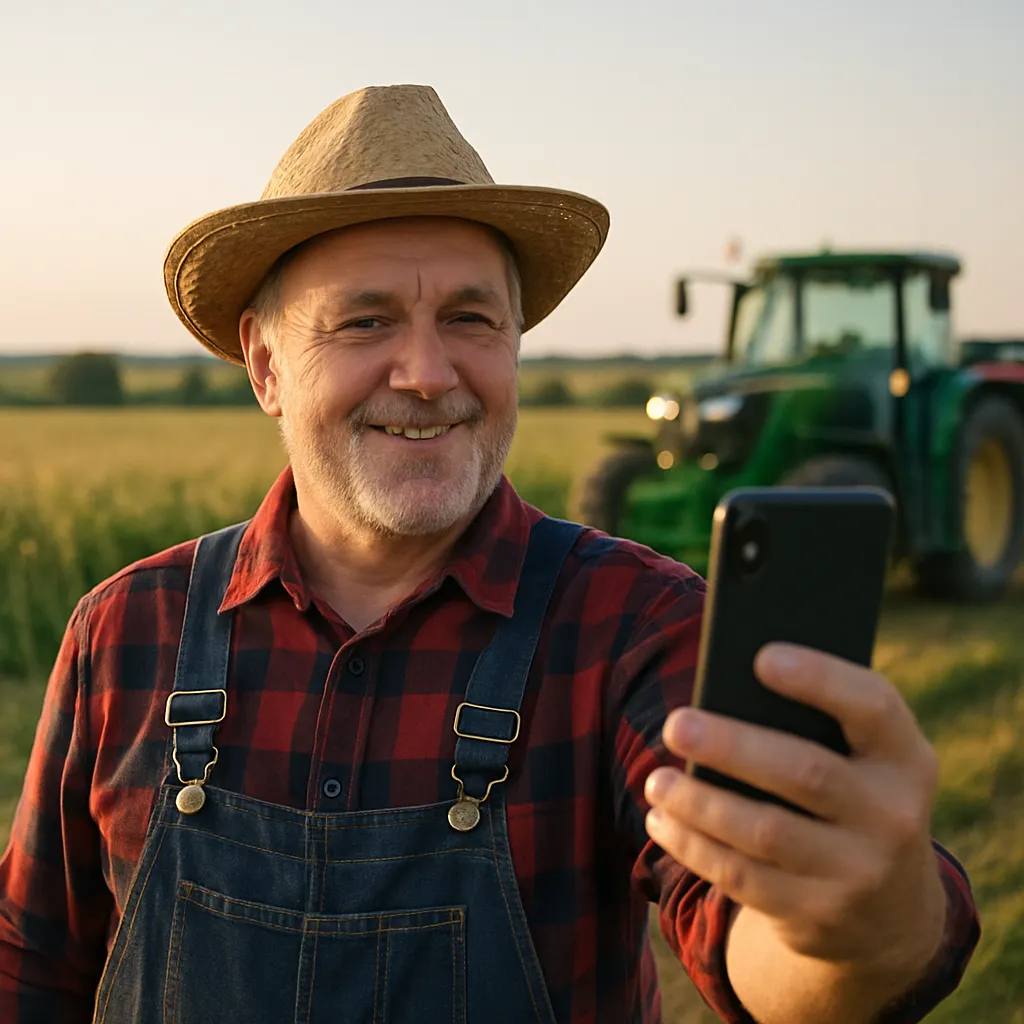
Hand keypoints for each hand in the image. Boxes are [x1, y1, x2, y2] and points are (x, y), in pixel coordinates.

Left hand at [644, 642, 947, 969]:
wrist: (889, 913)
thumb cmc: (850, 797)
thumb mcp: (862, 761)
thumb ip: (817, 724)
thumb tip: (725, 686)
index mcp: (906, 758)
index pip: (874, 707)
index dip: (820, 678)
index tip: (761, 657)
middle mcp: (894, 816)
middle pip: (806, 773)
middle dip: (733, 747)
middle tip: (675, 724)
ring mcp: (860, 874)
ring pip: (765, 833)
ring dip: (700, 803)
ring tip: (657, 780)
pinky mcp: (818, 916)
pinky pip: (744, 879)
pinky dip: (694, 846)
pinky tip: (663, 819)